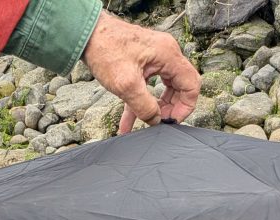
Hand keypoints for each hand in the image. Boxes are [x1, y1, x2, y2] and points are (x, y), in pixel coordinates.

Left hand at [83, 11, 199, 134]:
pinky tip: (128, 122)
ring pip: (164, 89)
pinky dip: (140, 103)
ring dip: (154, 108)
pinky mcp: (143, 62)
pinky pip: (148, 86)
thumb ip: (144, 106)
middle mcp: (166, 54)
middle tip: (157, 122)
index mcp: (168, 55)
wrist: (87, 34)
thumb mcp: (127, 85)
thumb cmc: (106, 50)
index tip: (171, 121)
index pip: (191, 85)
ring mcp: (155, 58)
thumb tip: (155, 121)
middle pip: (180, 87)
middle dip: (170, 108)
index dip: (185, 107)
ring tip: (144, 124)